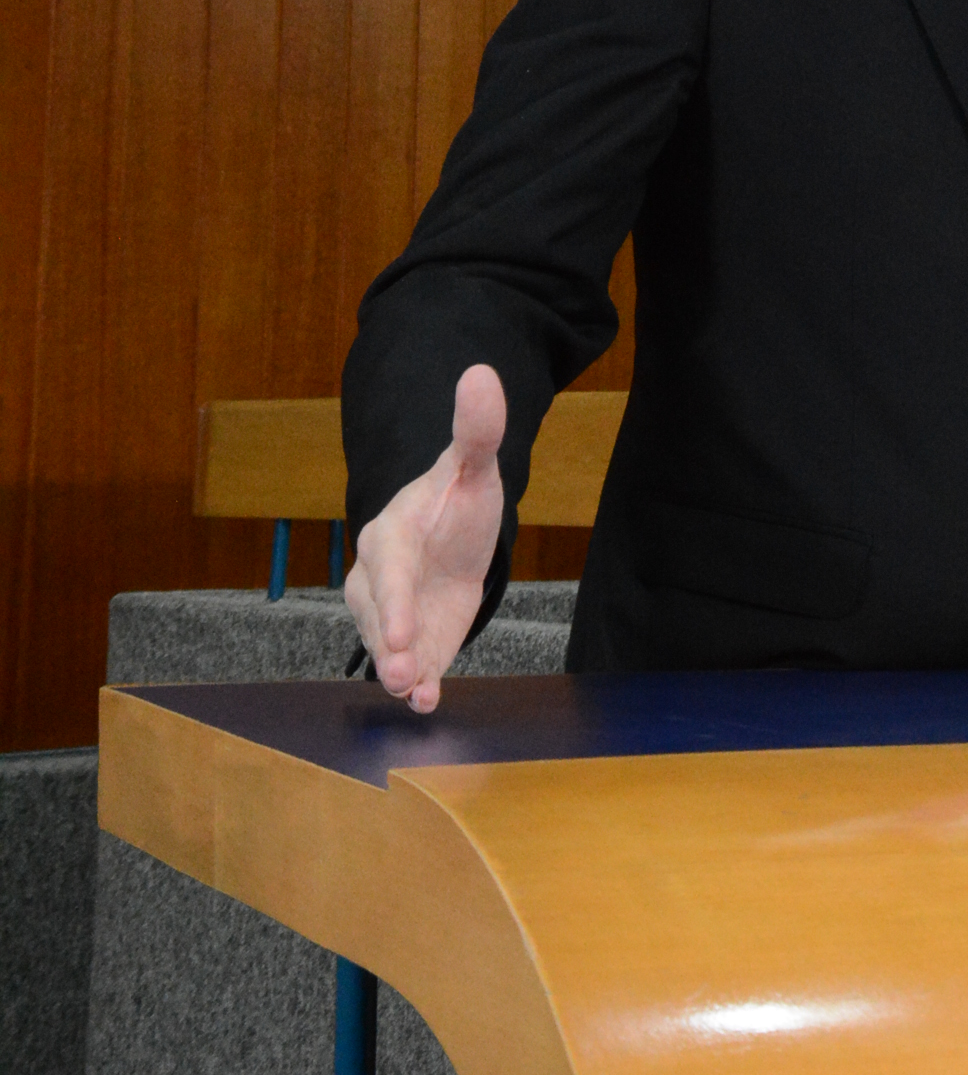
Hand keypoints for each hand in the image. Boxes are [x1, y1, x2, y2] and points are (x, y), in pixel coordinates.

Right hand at [344, 364, 506, 712]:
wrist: (455, 536)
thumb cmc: (456, 499)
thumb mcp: (473, 467)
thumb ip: (476, 430)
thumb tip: (481, 372)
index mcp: (391, 535)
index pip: (388, 570)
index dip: (392, 602)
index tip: (400, 631)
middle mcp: (380, 581)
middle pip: (379, 617)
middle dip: (389, 646)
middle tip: (402, 673)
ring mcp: (395, 617)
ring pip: (389, 648)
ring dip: (401, 673)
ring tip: (415, 694)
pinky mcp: (416, 644)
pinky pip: (412, 668)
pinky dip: (420, 687)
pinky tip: (430, 703)